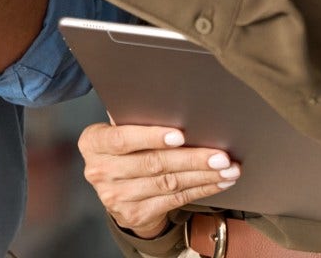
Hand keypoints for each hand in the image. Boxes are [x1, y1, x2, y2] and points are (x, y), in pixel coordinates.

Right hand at [79, 123, 240, 240]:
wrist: (116, 190)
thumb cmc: (124, 149)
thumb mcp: (119, 131)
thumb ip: (134, 120)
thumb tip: (170, 106)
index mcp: (93, 143)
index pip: (122, 139)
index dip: (151, 137)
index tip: (180, 135)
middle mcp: (100, 171)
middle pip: (152, 164)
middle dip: (191, 158)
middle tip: (220, 155)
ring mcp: (116, 196)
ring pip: (167, 183)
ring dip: (202, 176)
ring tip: (227, 168)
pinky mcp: (134, 214)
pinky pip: (174, 200)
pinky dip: (200, 190)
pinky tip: (217, 182)